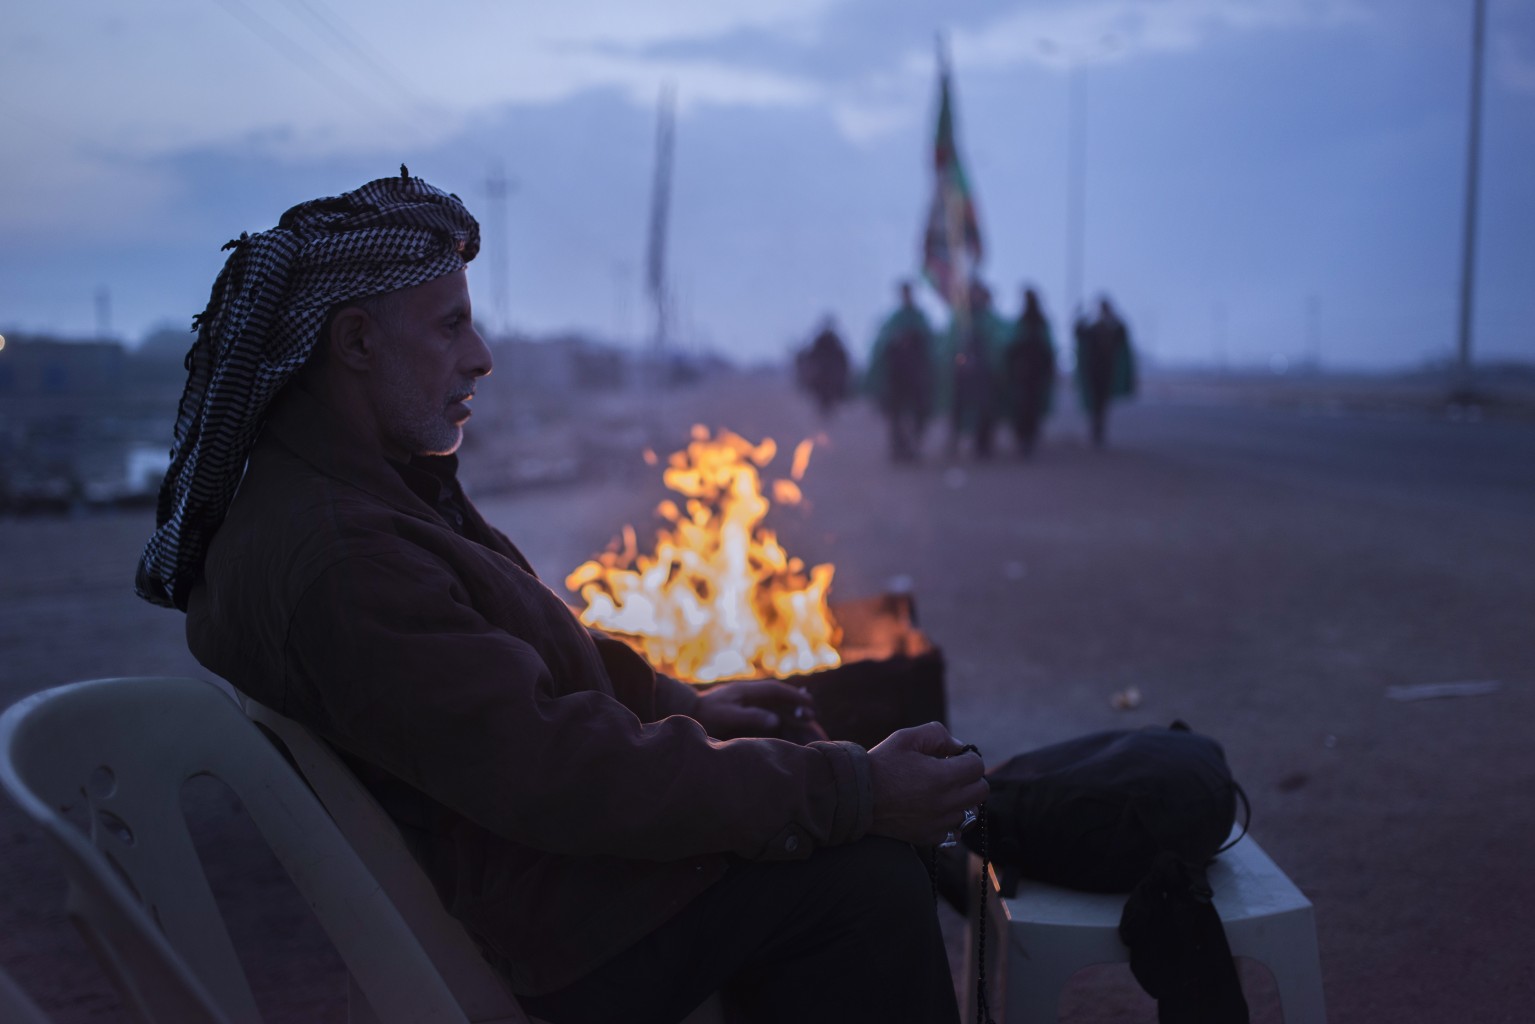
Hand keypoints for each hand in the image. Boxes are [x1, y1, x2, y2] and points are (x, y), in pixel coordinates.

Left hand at [695, 679, 818, 738]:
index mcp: (747, 691)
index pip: (776, 691)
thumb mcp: (727, 716)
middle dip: (798, 705)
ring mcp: (747, 700)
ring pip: (775, 705)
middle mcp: (750, 693)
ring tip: (808, 720)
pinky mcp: (743, 709)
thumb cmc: (705, 714)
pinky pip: (767, 711)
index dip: (795, 698)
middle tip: (814, 713)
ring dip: (791, 711)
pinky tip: (788, 723)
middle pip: (780, 698)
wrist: (687, 711)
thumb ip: (751, 716)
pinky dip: (781, 717)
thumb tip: (775, 720)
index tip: (810, 705)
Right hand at [867, 722, 987, 845]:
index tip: (952, 756)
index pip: (977, 767)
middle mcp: (944, 803)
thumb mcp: (906, 738)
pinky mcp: (929, 837)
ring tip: (941, 791)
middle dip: (970, 778)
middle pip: (980, 791)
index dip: (967, 757)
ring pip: (970, 812)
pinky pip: (955, 831)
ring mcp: (938, 823)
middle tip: (951, 772)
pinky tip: (935, 809)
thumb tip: (958, 747)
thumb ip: (937, 734)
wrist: (856, 798)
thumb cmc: (881, 765)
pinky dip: (950, 820)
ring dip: (962, 799)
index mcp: (941, 777)